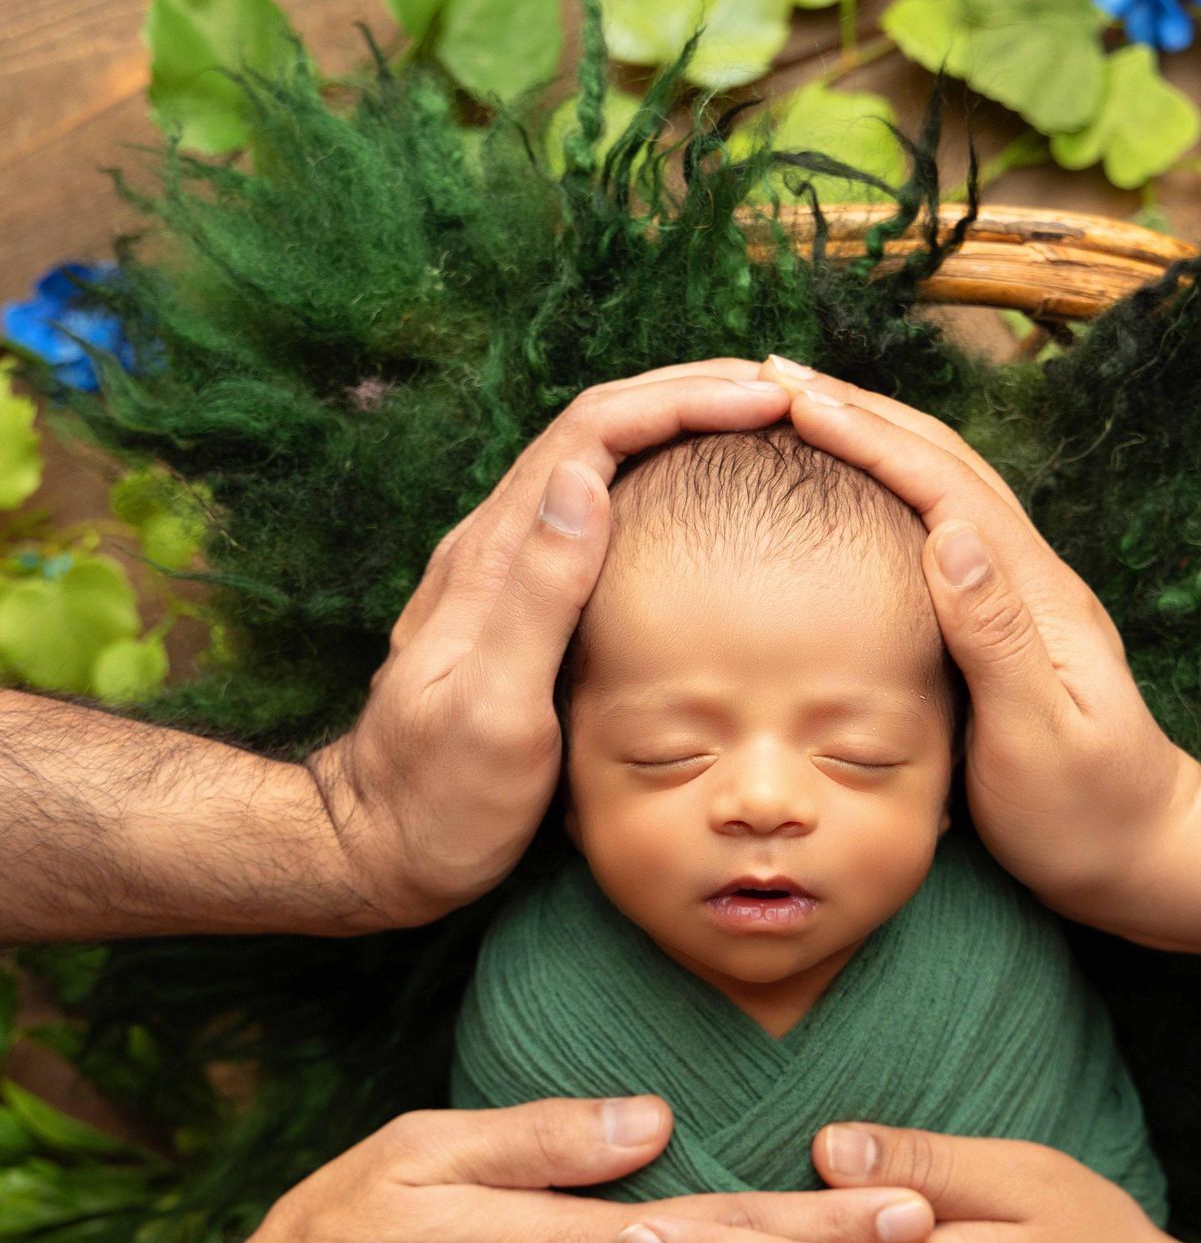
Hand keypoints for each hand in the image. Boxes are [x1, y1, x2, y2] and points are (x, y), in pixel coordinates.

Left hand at [305, 363, 790, 928]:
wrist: (378, 848)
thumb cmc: (439, 801)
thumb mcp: (496, 713)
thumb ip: (538, 596)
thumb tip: (586, 480)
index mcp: (491, 558)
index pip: (592, 432)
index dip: (680, 400)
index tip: (763, 403)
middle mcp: (492, 547)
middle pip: (595, 427)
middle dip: (687, 394)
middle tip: (781, 395)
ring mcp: (500, 573)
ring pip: (593, 462)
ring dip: (671, 428)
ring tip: (754, 428)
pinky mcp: (514, 605)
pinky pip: (588, 512)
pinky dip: (650, 483)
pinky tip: (692, 506)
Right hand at [756, 356, 1200, 937]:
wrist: (1142, 854)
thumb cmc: (1084, 813)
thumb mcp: (1039, 737)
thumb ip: (997, 638)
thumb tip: (952, 534)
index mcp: (1033, 596)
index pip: (944, 487)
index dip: (870, 435)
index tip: (795, 400)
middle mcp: (1030, 579)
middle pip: (944, 463)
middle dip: (862, 412)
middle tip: (774, 378)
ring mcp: (1019, 597)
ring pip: (943, 488)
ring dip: (875, 438)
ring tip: (800, 411)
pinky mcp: (1003, 623)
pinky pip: (937, 531)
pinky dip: (889, 491)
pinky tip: (849, 494)